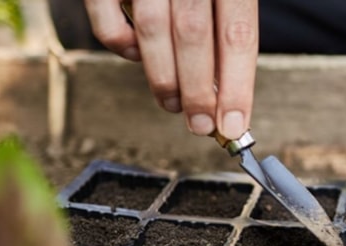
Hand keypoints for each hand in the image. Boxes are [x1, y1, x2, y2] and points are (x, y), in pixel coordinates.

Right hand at [83, 0, 257, 138]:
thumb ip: (225, 22)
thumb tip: (226, 87)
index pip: (239, 34)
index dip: (238, 86)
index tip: (235, 124)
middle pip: (195, 38)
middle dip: (200, 92)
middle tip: (202, 126)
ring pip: (153, 32)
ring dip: (164, 79)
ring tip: (175, 105)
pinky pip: (107, 20)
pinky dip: (121, 47)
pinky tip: (136, 57)